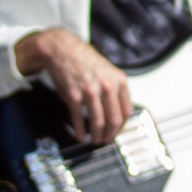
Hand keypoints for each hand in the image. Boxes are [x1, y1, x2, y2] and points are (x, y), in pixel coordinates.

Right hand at [16, 29, 131, 144]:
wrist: (64, 50)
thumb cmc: (87, 62)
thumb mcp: (109, 72)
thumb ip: (115, 90)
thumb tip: (118, 113)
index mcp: (120, 81)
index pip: (127, 110)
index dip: (122, 126)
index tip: (117, 132)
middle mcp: (108, 86)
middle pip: (115, 119)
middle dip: (110, 134)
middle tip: (105, 140)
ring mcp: (91, 91)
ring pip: (98, 121)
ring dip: (96, 135)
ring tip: (94, 141)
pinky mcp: (73, 95)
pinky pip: (79, 118)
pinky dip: (80, 130)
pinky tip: (79, 136)